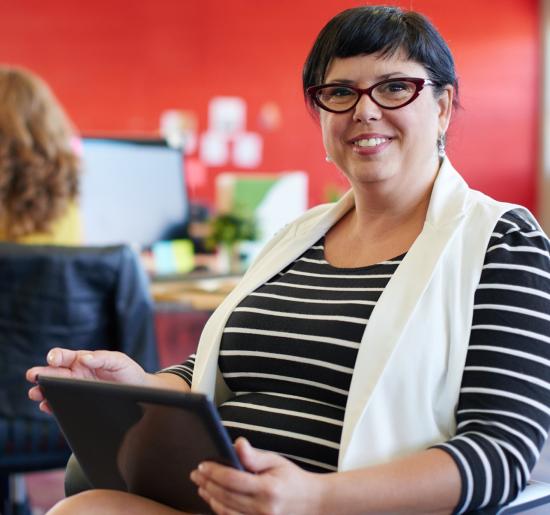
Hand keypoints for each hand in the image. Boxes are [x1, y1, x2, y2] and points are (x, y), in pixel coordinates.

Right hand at [26, 348, 146, 413]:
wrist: (138, 391)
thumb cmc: (128, 372)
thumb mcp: (119, 360)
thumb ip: (103, 358)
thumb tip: (85, 358)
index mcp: (83, 360)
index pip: (64, 356)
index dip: (57, 356)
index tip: (53, 359)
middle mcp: (76, 373)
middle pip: (54, 373)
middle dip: (42, 374)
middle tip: (33, 375)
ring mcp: (75, 389)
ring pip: (54, 389)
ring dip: (43, 391)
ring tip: (35, 393)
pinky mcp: (78, 403)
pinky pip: (61, 404)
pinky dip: (52, 405)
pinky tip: (46, 406)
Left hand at [190, 437, 325, 514]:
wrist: (312, 503)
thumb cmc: (293, 479)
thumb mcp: (276, 461)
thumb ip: (254, 456)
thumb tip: (237, 443)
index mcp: (267, 489)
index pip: (232, 479)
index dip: (214, 472)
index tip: (202, 464)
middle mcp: (262, 508)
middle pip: (225, 496)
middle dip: (207, 484)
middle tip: (195, 473)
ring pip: (225, 511)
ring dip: (210, 498)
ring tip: (200, 486)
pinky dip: (220, 510)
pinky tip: (213, 500)